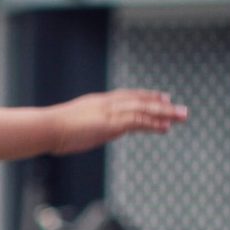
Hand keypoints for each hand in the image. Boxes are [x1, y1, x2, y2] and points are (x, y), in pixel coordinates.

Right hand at [47, 89, 188, 155]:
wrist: (47, 128)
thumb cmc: (53, 130)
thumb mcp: (74, 125)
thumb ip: (87, 126)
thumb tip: (90, 132)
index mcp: (99, 103)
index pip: (129, 97)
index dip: (147, 97)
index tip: (163, 98)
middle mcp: (108, 104)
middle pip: (141, 101)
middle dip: (162, 105)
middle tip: (182, 110)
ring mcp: (110, 112)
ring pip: (144, 109)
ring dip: (165, 113)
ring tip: (183, 116)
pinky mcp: (111, 123)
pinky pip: (137, 121)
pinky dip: (152, 123)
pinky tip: (165, 127)